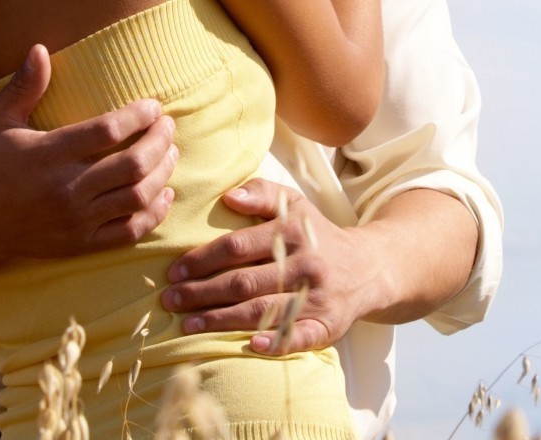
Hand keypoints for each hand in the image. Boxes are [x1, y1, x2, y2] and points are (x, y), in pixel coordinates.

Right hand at [0, 45, 177, 267]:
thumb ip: (23, 87)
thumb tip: (40, 48)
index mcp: (47, 155)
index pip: (108, 132)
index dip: (138, 116)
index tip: (153, 106)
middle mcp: (65, 189)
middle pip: (133, 164)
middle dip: (160, 141)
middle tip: (168, 126)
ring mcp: (75, 220)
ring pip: (138, 197)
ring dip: (163, 173)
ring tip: (171, 152)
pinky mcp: (80, 244)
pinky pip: (129, 232)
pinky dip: (154, 213)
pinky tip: (164, 193)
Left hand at [161, 179, 380, 354]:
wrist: (369, 267)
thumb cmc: (317, 236)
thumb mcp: (296, 205)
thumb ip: (262, 194)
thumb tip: (228, 197)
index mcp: (293, 233)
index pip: (237, 246)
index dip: (202, 260)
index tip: (174, 272)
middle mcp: (305, 265)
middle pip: (244, 282)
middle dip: (201, 293)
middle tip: (170, 300)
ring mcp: (317, 298)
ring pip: (262, 311)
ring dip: (220, 320)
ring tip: (187, 324)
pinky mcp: (328, 326)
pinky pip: (299, 338)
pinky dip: (274, 343)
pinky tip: (248, 345)